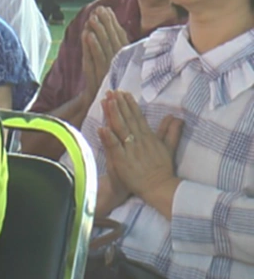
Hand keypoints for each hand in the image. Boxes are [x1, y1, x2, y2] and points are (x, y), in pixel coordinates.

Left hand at [80, 7, 128, 103]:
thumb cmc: (103, 80)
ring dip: (99, 31)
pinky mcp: (100, 74)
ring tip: (92, 18)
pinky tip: (88, 35)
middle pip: (113, 38)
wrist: (98, 101)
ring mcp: (110, 67)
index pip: (119, 36)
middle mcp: (120, 61)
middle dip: (106, 22)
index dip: (112, 22)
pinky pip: (96, 58)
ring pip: (105, 46)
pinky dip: (92, 46)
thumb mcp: (108, 62)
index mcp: (124, 57)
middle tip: (99, 9)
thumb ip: (106, 47)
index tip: (106, 9)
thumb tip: (100, 28)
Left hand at [97, 91, 182, 212]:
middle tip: (112, 91)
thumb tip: (176, 117)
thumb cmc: (162, 169)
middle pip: (128, 119)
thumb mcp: (168, 147)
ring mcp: (131, 150)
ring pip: (121, 129)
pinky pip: (115, 147)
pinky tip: (102, 127)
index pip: (138, 117)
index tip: (123, 92)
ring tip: (108, 101)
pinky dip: (109, 137)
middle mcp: (140, 140)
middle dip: (120, 104)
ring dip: (114, 114)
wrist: (160, 187)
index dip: (130, 104)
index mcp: (149, 137)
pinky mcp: (123, 160)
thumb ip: (171, 132)